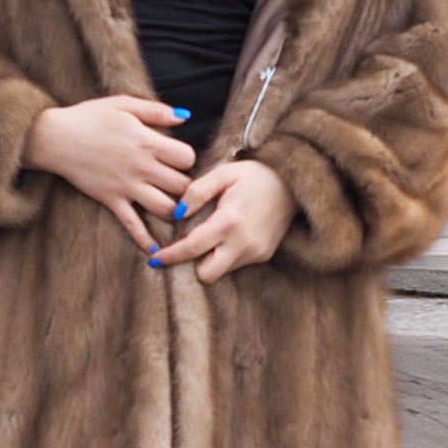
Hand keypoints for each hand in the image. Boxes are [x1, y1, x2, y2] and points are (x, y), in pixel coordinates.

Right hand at [22, 97, 194, 251]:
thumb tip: (185, 116)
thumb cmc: (89, 118)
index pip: (187, 158)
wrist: (54, 138)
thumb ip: (156, 110)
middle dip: (186, 187)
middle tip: (180, 185)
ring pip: (165, 210)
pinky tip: (155, 251)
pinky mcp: (111, 201)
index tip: (178, 158)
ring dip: (174, 211)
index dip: (187, 159)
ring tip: (174, 208)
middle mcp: (141, 167)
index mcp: (147, 141)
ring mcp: (126, 187)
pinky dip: (145, 241)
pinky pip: (133, 226)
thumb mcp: (123, 104)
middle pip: (182, 186)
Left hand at [148, 159, 296, 283]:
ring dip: (210, 259)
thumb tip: (176, 213)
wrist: (293, 183)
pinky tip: (227, 236)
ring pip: (221, 271)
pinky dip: (226, 255)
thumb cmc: (254, 174)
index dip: (170, 256)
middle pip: (207, 274)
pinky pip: (236, 264)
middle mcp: (243, 243)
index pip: (192, 248)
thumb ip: (196, 192)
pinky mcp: (264, 255)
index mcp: (229, 221)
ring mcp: (256, 252)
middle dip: (193, 266)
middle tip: (184, 249)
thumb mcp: (223, 173)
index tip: (154, 260)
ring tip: (209, 237)